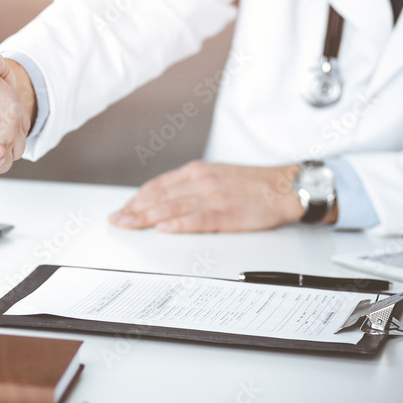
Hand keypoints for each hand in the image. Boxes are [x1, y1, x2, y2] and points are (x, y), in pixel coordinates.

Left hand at [109, 162, 320, 232]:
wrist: (286, 187)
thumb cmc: (253, 185)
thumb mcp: (216, 175)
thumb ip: (191, 186)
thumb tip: (165, 199)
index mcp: (198, 172)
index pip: (158, 186)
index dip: (137, 199)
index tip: (122, 210)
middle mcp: (202, 181)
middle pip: (160, 197)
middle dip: (134, 210)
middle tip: (117, 221)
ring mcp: (214, 197)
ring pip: (172, 207)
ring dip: (147, 218)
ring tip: (129, 225)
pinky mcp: (228, 213)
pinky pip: (198, 219)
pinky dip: (178, 225)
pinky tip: (164, 230)